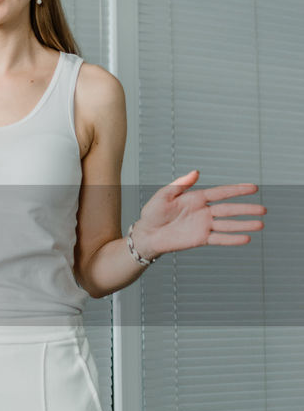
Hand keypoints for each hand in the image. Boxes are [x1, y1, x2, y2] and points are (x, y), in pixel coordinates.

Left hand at [130, 170, 265, 261]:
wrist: (147, 234)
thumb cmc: (153, 213)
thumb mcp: (164, 195)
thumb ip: (180, 184)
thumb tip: (196, 172)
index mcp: (197, 198)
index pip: (221, 193)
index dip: (237, 190)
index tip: (254, 187)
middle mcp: (203, 211)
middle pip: (229, 209)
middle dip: (246, 209)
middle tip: (264, 209)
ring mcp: (203, 226)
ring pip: (228, 224)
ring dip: (244, 224)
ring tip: (260, 224)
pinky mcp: (200, 239)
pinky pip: (219, 239)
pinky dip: (232, 239)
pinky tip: (246, 238)